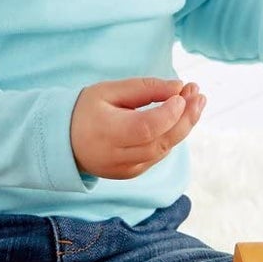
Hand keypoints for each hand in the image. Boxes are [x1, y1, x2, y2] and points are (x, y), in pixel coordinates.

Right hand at [70, 76, 206, 178]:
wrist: (64, 142)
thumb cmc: (86, 110)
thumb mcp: (109, 91)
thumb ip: (144, 89)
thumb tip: (178, 88)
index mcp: (106, 132)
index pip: (146, 128)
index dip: (169, 112)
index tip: (183, 92)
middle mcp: (117, 156)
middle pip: (161, 142)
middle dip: (186, 118)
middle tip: (199, 94)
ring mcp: (126, 169)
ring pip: (164, 150)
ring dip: (184, 126)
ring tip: (195, 100)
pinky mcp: (132, 173)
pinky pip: (159, 154)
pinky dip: (172, 136)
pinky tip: (180, 117)